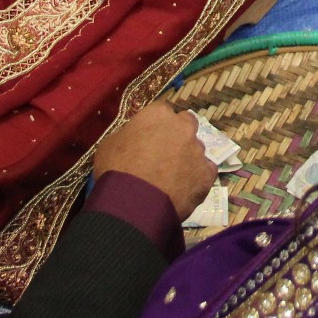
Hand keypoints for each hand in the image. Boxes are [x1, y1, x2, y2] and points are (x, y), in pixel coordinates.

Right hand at [94, 100, 217, 221]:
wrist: (133, 204)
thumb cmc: (115, 170)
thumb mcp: (110, 144)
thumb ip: (129, 133)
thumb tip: (136, 137)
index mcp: (159, 115)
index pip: (162, 112)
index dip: (156, 126)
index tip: (149, 138)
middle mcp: (184, 127)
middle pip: (185, 124)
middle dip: (177, 135)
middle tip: (164, 154)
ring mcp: (198, 150)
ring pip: (196, 149)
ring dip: (187, 157)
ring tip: (172, 178)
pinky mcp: (207, 174)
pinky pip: (205, 171)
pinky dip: (197, 177)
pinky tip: (184, 188)